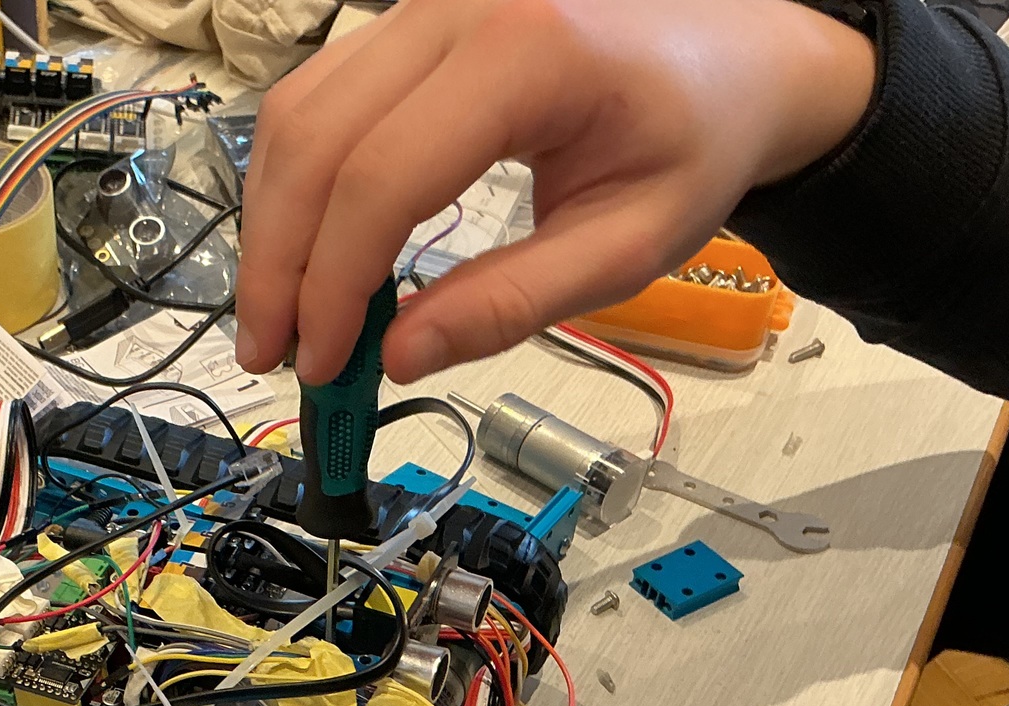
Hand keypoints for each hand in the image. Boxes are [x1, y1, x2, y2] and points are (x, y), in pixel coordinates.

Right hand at [235, 0, 876, 384]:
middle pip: (315, 140)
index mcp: (530, 51)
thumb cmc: (698, 138)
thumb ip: (515, 302)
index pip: (383, 177)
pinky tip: (306, 255)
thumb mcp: (629, 243)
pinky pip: (320, 98)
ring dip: (273, 225)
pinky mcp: (408, 22)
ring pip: (298, 113)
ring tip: (280, 319)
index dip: (333, 283)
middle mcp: (460, 6)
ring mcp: (425, 4)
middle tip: (274, 356)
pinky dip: (296, 185)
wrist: (735, 52)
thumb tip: (400, 357)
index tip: (323, 366)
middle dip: (279, 263)